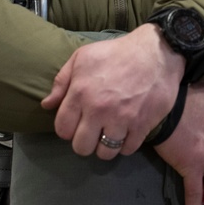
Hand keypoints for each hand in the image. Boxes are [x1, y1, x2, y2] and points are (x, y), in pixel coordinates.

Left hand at [41, 24, 184, 157]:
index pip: (62, 130)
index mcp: (80, 93)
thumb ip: (62, 81)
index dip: (67, 129)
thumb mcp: (83, 57)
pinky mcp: (142, 125)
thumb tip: (46, 105)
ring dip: (105, 146)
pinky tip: (126, 133)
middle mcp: (99, 110)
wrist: (157, 51)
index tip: (77, 123)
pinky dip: (126, 145)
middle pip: (81, 147)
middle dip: (84, 141)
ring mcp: (122, 119)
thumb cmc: (117, 52)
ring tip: (109, 134)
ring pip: (105, 152)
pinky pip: (128, 149)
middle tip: (93, 131)